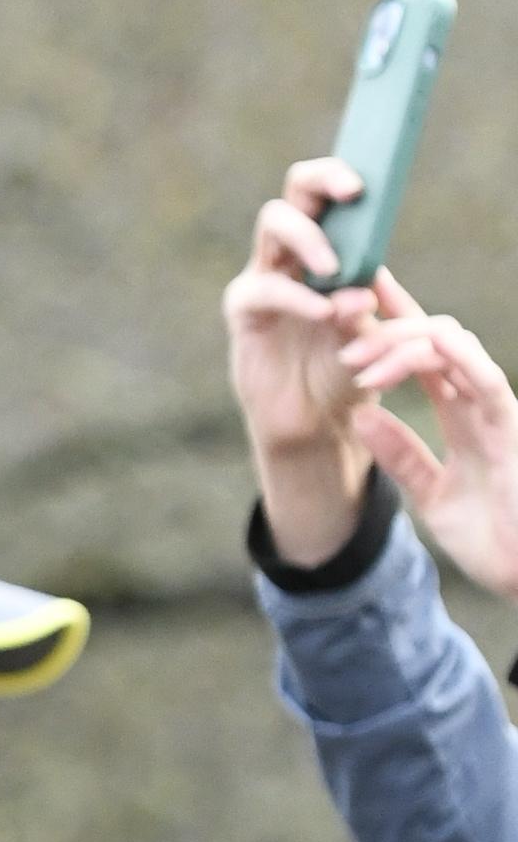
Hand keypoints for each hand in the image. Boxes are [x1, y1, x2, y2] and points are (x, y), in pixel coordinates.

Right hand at [227, 157, 399, 566]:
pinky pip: (264, 288)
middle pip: (294, 193)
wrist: (315, 419)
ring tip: (336, 269)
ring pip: (273, 225)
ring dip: (308, 238)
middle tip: (351, 194)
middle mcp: (291, 253)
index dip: (339, 177)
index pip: (326, 194)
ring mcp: (265, 277)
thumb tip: (360, 283)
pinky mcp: (246, 310)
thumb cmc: (346, 368)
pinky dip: (296, 298)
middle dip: (321, 182)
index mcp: (327, 247)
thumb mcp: (368, 331)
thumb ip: (363, 303)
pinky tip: (322, 313)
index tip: (363, 184)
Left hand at [338, 290, 517, 603]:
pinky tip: (426, 343)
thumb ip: (401, 455)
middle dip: (386, 327)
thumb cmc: (491, 538)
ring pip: (454, 348)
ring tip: (357, 359)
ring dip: (403, 343)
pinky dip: (458, 357)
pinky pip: (487, 381)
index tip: (353, 303)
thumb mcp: (431, 495)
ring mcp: (497, 412)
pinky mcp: (512, 428)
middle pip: (435, 339)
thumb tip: (358, 416)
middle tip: (341, 339)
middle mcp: (480, 404)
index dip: (392, 324)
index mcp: (462, 415)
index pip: (423, 357)